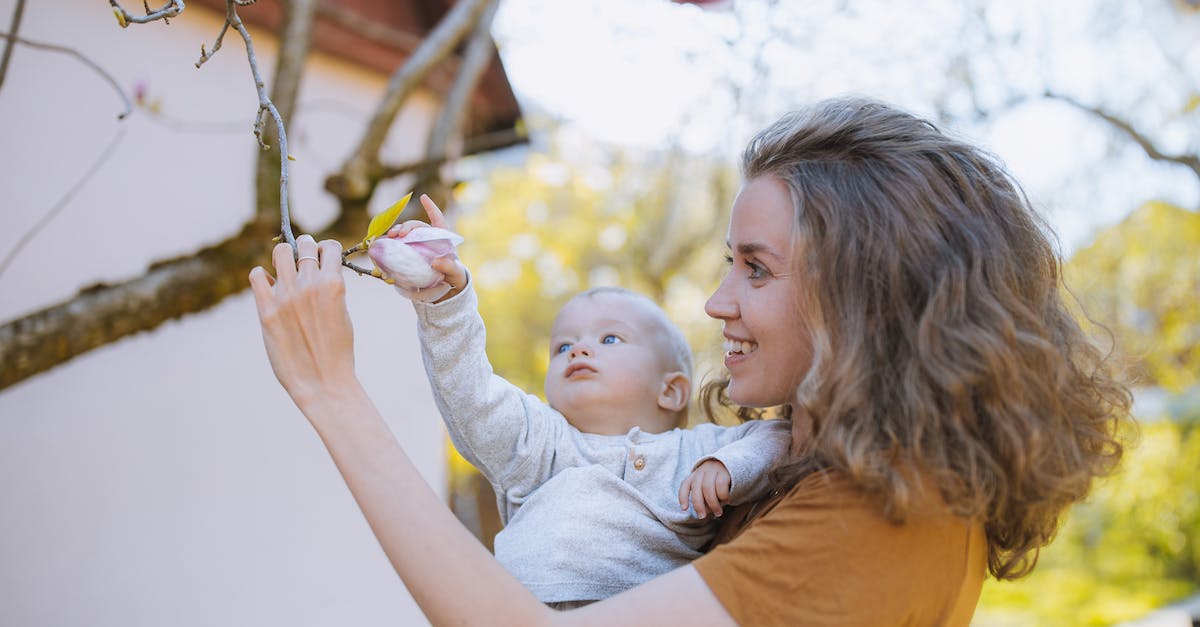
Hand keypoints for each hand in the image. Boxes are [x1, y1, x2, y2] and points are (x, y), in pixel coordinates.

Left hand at [249, 234, 357, 407]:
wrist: (323, 382)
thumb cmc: (338, 351)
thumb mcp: (343, 313)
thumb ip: (331, 289)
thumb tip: (319, 272)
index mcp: (334, 285)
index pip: (329, 247)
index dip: (326, 250)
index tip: (323, 259)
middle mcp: (309, 285)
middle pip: (304, 244)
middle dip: (305, 249)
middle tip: (303, 263)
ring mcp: (286, 296)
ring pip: (280, 253)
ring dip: (284, 258)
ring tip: (285, 272)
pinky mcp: (266, 310)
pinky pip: (257, 276)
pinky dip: (261, 276)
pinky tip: (269, 287)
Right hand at [384, 194, 466, 302]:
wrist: (445, 287)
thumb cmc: (454, 275)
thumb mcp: (455, 272)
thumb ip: (449, 267)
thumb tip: (435, 262)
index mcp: (442, 238)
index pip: (437, 219)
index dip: (431, 208)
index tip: (423, 197)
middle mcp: (428, 239)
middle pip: (416, 226)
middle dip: (406, 226)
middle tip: (399, 234)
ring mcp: (417, 246)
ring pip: (405, 233)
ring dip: (396, 232)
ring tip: (390, 236)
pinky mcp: (408, 255)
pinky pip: (398, 246)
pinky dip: (391, 244)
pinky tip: (384, 244)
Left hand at [678, 459, 731, 518]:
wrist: (732, 465)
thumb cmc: (716, 481)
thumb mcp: (707, 489)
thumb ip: (704, 499)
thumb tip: (705, 512)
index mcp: (694, 476)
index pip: (685, 485)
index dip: (683, 497)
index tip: (684, 509)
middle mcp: (701, 472)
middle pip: (696, 488)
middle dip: (698, 505)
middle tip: (702, 517)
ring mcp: (712, 470)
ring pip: (708, 488)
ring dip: (712, 503)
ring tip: (718, 513)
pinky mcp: (724, 472)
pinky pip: (721, 485)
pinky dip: (722, 496)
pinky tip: (726, 501)